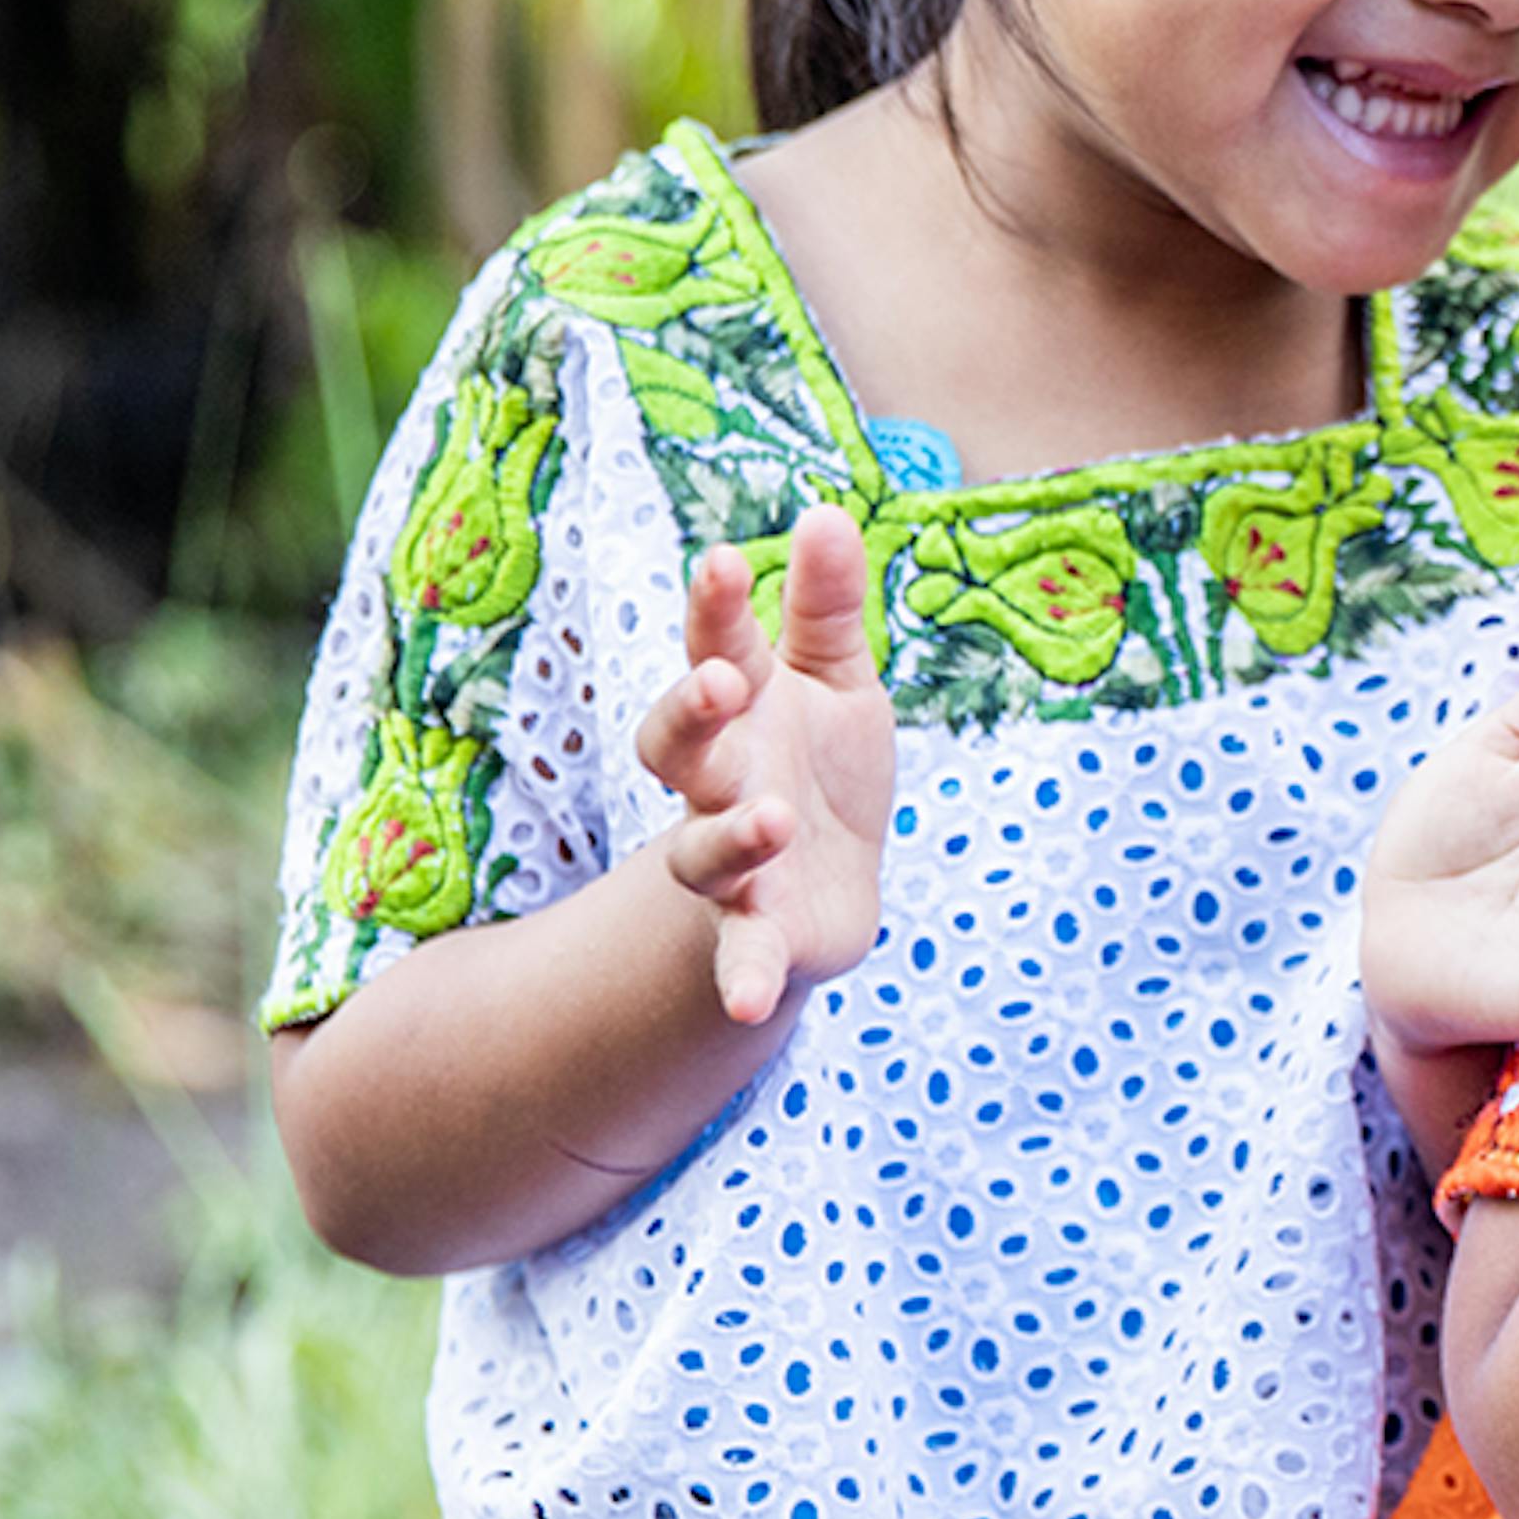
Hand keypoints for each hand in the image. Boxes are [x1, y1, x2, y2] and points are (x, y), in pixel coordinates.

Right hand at [634, 513, 895, 1027]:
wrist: (833, 882)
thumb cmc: (823, 765)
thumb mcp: (836, 679)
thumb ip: (826, 606)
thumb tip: (825, 511)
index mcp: (741, 712)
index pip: (714, 650)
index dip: (712, 611)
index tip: (722, 563)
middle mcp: (721, 784)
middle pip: (681, 747)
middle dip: (694, 716)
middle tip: (722, 683)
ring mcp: (735, 864)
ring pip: (705, 851)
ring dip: (730, 837)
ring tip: (770, 818)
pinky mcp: (765, 933)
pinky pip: (742, 957)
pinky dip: (741, 980)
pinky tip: (747, 1008)